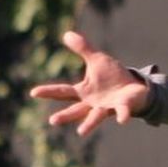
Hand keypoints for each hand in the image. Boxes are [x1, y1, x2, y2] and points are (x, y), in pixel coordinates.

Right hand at [29, 32, 151, 135]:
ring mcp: (107, 107)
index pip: (62, 92)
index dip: (48, 92)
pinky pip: (122, 112)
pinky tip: (122, 121)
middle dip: (65, 116)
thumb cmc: (113, 77)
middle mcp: (92, 103)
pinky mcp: (123, 108)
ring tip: (81, 132)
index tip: (33, 93)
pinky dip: (122, 116)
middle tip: (52, 121)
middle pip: (76, 110)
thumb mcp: (97, 60)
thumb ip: (83, 48)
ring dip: (89, 124)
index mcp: (84, 92)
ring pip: (96, 117)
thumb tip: (66, 34)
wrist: (134, 88)